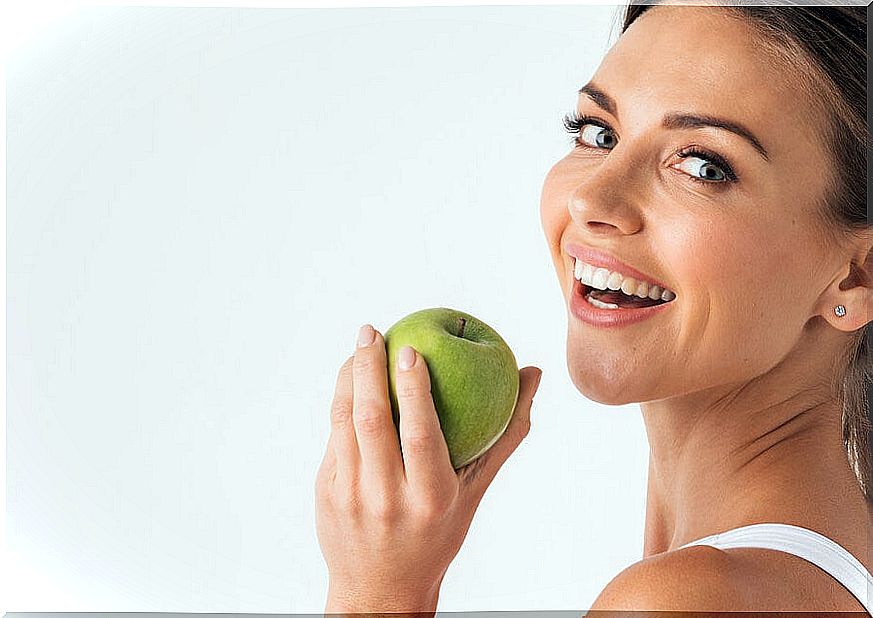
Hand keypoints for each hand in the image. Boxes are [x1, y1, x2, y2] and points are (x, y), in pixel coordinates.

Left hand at [315, 324, 542, 614]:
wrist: (379, 587)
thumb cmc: (438, 533)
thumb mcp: (474, 492)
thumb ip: (505, 435)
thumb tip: (532, 374)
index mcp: (430, 498)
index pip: (420, 434)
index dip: (413, 388)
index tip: (410, 349)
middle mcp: (386, 498)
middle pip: (372, 419)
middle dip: (368, 367)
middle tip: (372, 331)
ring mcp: (349, 496)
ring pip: (344, 422)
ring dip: (348, 377)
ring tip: (360, 345)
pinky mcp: (325, 493)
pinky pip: (333, 436)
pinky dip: (341, 401)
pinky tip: (350, 379)